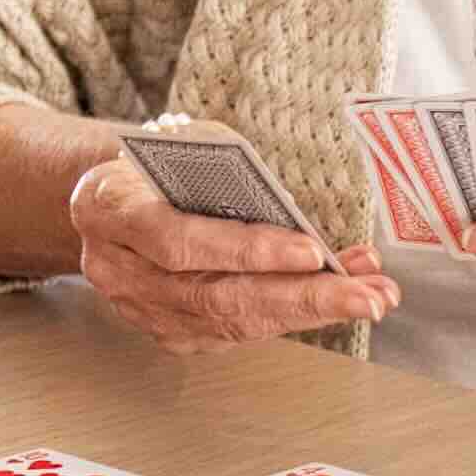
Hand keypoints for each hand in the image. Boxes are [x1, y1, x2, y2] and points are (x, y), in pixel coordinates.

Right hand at [64, 150, 393, 346]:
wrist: (107, 200)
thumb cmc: (152, 164)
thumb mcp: (176, 144)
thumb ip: (219, 167)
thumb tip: (284, 206)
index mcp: (108, 210)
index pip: (179, 241)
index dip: (245, 250)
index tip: (310, 250)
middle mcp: (118, 270)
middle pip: (215, 296)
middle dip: (300, 297)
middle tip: (364, 294)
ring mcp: (141, 310)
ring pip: (232, 322)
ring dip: (308, 311)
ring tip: (368, 295)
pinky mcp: (168, 332)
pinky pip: (236, 332)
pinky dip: (290, 316)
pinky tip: (333, 299)